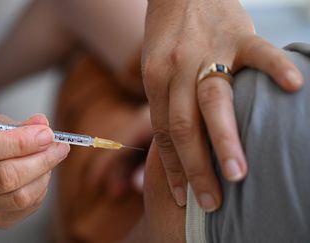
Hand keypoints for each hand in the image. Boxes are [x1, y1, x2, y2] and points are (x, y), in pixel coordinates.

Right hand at [0, 114, 69, 227]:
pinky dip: (40, 188)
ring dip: (44, 175)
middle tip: (59, 147)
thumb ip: (14, 125)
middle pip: (5, 177)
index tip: (46, 133)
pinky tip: (40, 174)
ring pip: (19, 197)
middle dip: (41, 159)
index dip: (21, 141)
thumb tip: (42, 123)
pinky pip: (26, 207)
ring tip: (51, 158)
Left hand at [142, 0, 303, 210]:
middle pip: (183, 126)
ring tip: (238, 175)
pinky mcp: (238, 34)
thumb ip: (166, 101)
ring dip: (225, 140)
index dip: (172, 168)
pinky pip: (259, 52)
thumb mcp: (155, 68)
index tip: (181, 198)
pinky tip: (293, 89)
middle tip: (210, 203)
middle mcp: (177, 68)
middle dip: (196, 168)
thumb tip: (174, 143)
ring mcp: (208, 51)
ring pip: (214, 100)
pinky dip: (276, 70)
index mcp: (156, 79)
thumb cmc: (168, 34)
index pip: (163, 133)